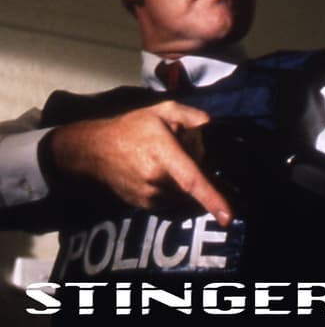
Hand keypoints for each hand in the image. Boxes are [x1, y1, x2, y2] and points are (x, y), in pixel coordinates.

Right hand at [49, 101, 232, 225]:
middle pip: (193, 183)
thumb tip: (212, 129)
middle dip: (195, 169)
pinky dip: (171, 187)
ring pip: (183, 193)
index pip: (191, 180)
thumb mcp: (162, 110)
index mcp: (163, 154)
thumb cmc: (131, 127)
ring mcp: (150, 196)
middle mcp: (157, 180)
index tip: (228, 217)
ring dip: (182, 180)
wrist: (94, 150)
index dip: (212, 199)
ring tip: (162, 160)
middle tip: (178, 150)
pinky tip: (155, 171)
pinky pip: (171, 198)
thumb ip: (191, 116)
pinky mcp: (146, 206)